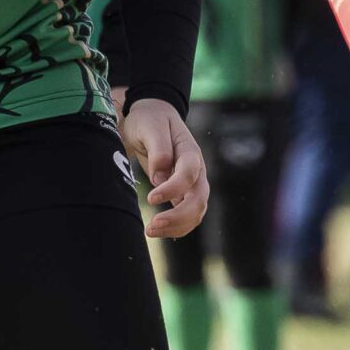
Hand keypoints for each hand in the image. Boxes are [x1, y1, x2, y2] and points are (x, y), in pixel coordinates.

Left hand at [122, 98, 207, 238]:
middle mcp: (197, 170)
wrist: (153, 118)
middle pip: (199, 199)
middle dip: (178, 217)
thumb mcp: (150, 126)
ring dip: (177, 226)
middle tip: (152, 226)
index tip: (150, 198)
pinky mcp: (184, 194)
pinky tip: (158, 231)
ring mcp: (193, 184)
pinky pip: (188, 216)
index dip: (173, 188)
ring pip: (196, 212)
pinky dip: (176, 227)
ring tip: (150, 232)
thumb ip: (158, 149)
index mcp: (190, 151)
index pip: (189, 173)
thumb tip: (159, 177)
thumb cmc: (150, 120)